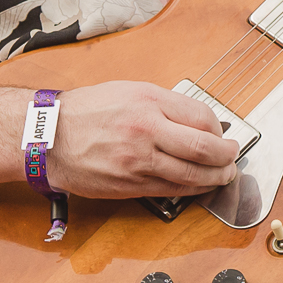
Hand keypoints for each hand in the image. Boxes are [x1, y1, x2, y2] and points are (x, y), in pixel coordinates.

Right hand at [43, 81, 241, 198]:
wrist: (50, 137)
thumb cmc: (87, 111)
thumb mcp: (130, 91)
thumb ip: (165, 104)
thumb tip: (197, 120)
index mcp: (149, 103)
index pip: (203, 118)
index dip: (220, 130)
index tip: (222, 135)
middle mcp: (147, 132)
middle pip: (204, 149)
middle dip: (226, 157)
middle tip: (233, 157)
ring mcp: (138, 162)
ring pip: (191, 176)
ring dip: (215, 178)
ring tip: (224, 175)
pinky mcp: (130, 186)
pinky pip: (170, 191)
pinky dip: (191, 190)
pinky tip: (199, 186)